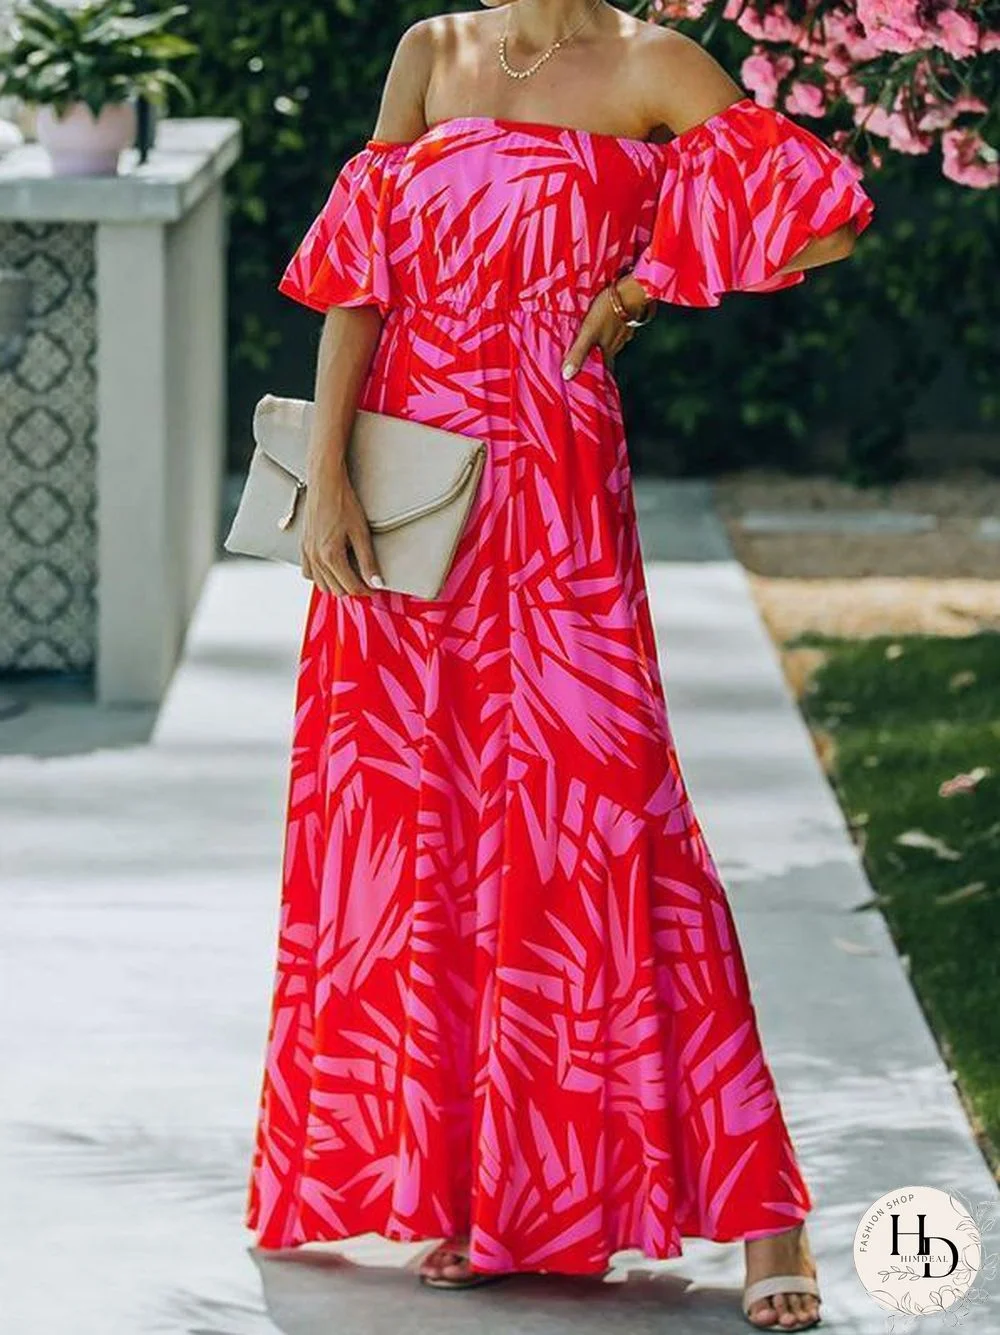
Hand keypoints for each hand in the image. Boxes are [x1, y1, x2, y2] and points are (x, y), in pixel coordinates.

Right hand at [300, 464, 383, 596]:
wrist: (325, 483)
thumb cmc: (343, 502)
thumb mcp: (361, 533)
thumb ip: (368, 561)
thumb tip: (376, 582)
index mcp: (330, 555)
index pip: (351, 587)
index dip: (366, 590)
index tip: (375, 587)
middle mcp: (316, 557)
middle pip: (336, 590)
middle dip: (353, 589)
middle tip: (367, 582)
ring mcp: (307, 552)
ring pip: (322, 585)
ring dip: (337, 585)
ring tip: (352, 577)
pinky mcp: (303, 546)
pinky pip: (308, 573)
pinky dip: (320, 577)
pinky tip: (332, 569)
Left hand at [561, 276, 652, 380]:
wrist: (632, 289)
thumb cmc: (608, 310)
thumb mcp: (588, 332)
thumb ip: (578, 353)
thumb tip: (567, 376)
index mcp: (609, 350)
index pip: (604, 371)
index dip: (599, 377)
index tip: (594, 383)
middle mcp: (619, 344)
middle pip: (608, 357)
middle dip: (599, 359)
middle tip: (589, 360)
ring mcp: (626, 330)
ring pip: (613, 342)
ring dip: (604, 343)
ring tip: (594, 342)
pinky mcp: (628, 317)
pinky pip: (618, 328)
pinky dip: (611, 329)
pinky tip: (605, 323)